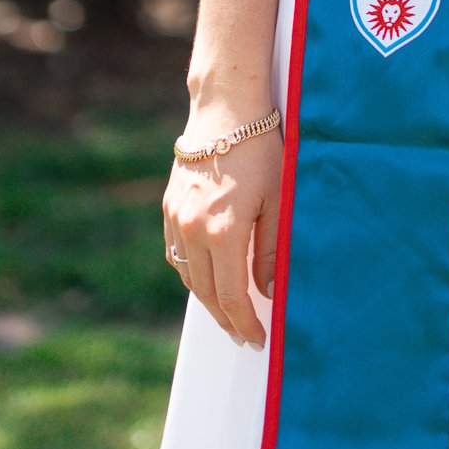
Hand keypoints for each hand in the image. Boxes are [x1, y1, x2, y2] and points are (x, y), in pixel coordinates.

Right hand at [162, 125, 281, 348]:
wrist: (225, 108)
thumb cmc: (262, 150)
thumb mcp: (279, 200)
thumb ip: (273, 251)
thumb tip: (267, 292)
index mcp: (223, 232)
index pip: (232, 297)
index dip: (244, 324)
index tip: (257, 340)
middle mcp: (193, 230)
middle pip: (206, 293)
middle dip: (226, 320)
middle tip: (242, 336)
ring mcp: (176, 219)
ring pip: (188, 276)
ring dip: (207, 299)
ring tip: (228, 313)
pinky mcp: (169, 207)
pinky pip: (176, 254)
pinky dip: (191, 273)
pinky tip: (207, 277)